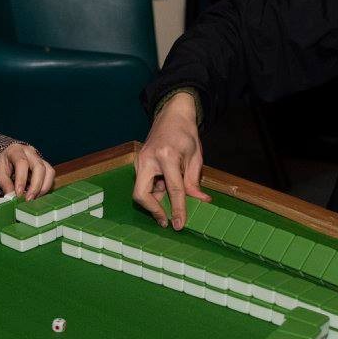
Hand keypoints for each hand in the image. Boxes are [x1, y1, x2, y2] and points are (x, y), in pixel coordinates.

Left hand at [0, 142, 53, 199]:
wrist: (10, 156)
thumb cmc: (5, 164)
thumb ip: (5, 184)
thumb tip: (12, 197)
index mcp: (16, 151)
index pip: (22, 163)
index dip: (21, 180)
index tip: (18, 194)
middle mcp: (31, 152)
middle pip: (39, 167)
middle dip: (35, 186)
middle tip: (29, 199)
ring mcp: (40, 158)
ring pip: (49, 172)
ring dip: (43, 188)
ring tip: (34, 198)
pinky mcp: (46, 165)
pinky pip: (50, 176)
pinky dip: (45, 187)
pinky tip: (37, 194)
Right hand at [134, 91, 210, 229]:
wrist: (172, 114)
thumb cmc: (186, 133)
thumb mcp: (195, 156)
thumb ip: (194, 181)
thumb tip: (199, 201)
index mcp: (166, 156)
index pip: (173, 189)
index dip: (177, 209)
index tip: (179, 225)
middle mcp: (148, 159)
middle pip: (141, 194)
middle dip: (153, 210)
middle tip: (166, 220)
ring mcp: (140, 160)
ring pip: (141, 190)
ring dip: (155, 199)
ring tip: (170, 200)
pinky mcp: (139, 162)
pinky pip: (144, 183)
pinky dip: (154, 190)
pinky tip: (165, 189)